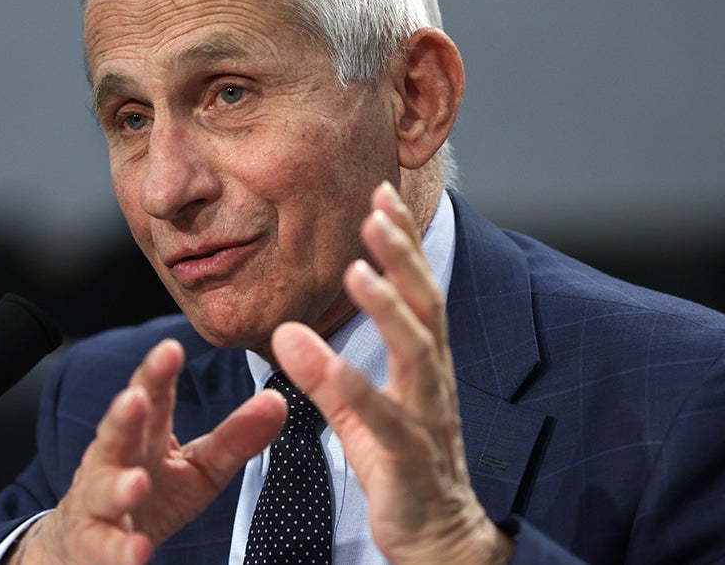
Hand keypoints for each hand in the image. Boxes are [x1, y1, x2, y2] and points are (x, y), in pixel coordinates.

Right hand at [10, 339, 286, 564]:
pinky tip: (138, 551)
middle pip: (116, 433)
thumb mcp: (200, 468)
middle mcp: (114, 462)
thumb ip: (236, 438)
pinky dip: (119, 551)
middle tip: (134, 397)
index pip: (151, 399)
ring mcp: (97, 502)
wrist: (90, 544)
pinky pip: (104, 547)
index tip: (171, 348)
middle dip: (124, 414)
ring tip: (136, 482)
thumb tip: (278, 400)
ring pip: (103, 489)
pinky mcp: (91, 543)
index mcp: (144, 436)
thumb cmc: (152, 496)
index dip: (157, 373)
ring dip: (117, 485)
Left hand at [272, 181, 511, 564]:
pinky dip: (358, 389)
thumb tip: (286, 330)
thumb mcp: (358, 414)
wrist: (439, 540)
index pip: (417, 291)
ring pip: (416, 353)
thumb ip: (323, 373)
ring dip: (389, 308)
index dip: (402, 243)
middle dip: (402, 255)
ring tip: (360, 270)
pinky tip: (331, 362)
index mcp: (424, 366)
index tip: (381, 194)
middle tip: (376, 208)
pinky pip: (386, 422)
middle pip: (425, 306)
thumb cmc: (402, 469)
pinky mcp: (410, 461)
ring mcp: (427, 419)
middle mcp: (433, 382)